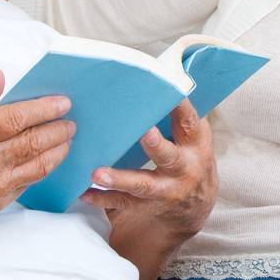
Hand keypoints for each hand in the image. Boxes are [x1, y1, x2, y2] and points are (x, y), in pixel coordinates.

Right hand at [0, 69, 74, 228]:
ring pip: (38, 165)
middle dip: (58, 129)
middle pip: (34, 141)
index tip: (63, 102)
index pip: (17, 118)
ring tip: (67, 138)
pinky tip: (49, 158)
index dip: (44, 109)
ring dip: (58, 150)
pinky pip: (28, 183)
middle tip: (71, 120)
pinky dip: (43, 168)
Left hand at [81, 99, 217, 279]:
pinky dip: (102, 197)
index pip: (188, 122)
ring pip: (143, 185)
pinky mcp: (146, 205)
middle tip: (144, 133)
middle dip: (156, 145)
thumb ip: (178, 114)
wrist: (195, 206)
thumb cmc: (188, 158)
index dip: (180, 107)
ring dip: (120, 178)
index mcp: (195, 143)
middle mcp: (184, 168)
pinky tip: (84, 192)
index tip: (168, 91)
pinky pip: (122, 202)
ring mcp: (165, 189)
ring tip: (98, 173)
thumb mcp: (192, 137)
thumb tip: (160, 73)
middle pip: (169, 157)